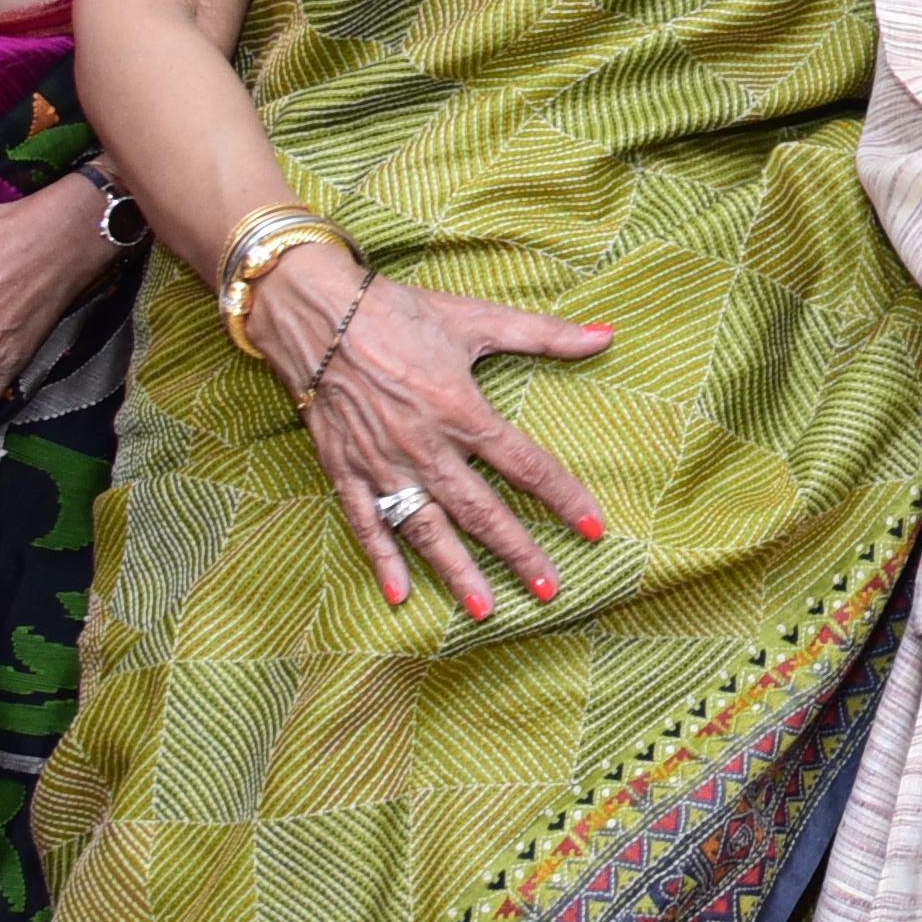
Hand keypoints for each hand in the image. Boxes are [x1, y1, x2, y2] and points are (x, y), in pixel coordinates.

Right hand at [259, 255, 615, 620]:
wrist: (314, 313)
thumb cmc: (398, 313)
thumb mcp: (476, 317)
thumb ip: (544, 334)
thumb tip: (606, 334)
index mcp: (462, 411)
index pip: (525, 465)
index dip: (563, 497)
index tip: (593, 529)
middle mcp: (425, 447)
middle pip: (480, 510)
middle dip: (516, 552)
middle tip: (549, 589)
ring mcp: (382, 464)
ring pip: (426, 528)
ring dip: (456, 570)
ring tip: (485, 609)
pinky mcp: (344, 470)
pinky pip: (365, 524)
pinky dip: (381, 560)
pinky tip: (398, 596)